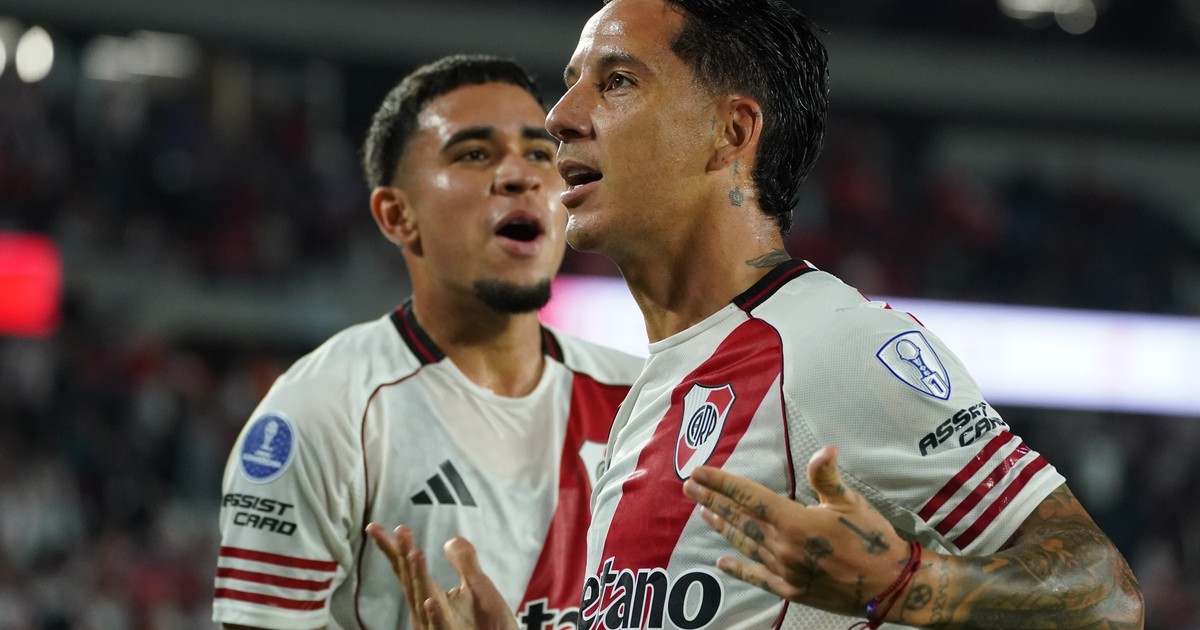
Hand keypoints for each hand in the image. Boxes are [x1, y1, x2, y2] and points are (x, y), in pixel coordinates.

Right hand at [365, 523, 517, 629]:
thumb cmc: (485, 624)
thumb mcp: (477, 587)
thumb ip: (464, 563)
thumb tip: (450, 540)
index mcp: (430, 596)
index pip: (407, 568)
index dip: (393, 548)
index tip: (375, 527)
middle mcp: (427, 610)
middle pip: (410, 579)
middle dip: (404, 555)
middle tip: (400, 530)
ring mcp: (436, 625)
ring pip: (423, 599)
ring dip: (418, 576)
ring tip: (415, 552)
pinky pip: (441, 626)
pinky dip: (434, 614)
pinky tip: (431, 601)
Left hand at [681, 445, 917, 618]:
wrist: (890, 587)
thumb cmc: (873, 540)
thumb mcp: (851, 503)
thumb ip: (828, 477)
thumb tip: (823, 449)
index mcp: (794, 521)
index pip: (749, 496)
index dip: (722, 483)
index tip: (699, 472)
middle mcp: (782, 547)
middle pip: (739, 518)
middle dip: (712, 500)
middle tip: (688, 486)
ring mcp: (783, 570)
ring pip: (744, 543)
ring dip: (722, 526)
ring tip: (702, 513)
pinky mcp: (789, 589)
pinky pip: (756, 576)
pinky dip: (737, 568)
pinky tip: (720, 563)